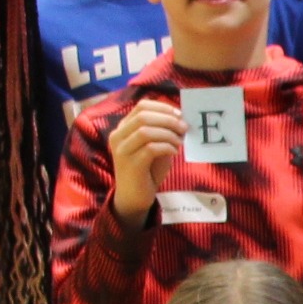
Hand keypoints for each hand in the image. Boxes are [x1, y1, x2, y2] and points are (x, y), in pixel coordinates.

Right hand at [107, 99, 186, 225]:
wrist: (134, 197)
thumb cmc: (147, 169)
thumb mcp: (155, 146)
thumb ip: (162, 131)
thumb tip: (181, 119)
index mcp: (123, 128)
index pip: (141, 106)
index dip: (163, 107)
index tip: (179, 114)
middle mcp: (118, 136)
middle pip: (143, 116)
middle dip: (168, 120)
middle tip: (184, 127)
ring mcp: (122, 151)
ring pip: (145, 131)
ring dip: (168, 134)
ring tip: (179, 141)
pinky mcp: (130, 165)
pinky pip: (150, 149)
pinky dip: (166, 147)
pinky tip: (174, 152)